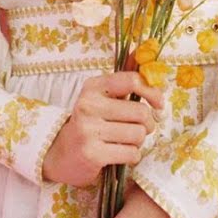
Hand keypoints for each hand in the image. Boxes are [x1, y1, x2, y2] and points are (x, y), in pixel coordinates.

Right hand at [41, 71, 164, 187]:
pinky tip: (120, 154)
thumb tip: (145, 61)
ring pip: (138, 134)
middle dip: (147, 124)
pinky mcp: (93, 153)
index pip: (131, 81)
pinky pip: (131, 153)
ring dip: (138, 141)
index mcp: (93, 87)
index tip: (157, 104)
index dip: (152, 92)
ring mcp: (89, 129)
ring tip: (126, 141)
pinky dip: (132, 156)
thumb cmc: (90, 123)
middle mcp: (89, 105)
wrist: (61, 153)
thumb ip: (124, 83)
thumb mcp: (101, 98)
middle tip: (139, 128)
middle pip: (141, 112)